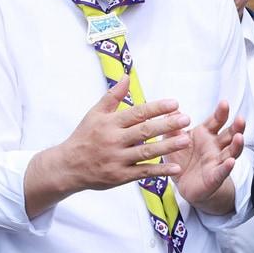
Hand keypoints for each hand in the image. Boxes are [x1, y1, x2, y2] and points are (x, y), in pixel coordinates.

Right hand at [56, 79, 194, 190]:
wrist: (67, 166)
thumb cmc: (85, 137)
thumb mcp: (95, 113)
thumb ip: (113, 96)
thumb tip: (127, 76)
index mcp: (110, 123)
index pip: (137, 113)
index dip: (156, 108)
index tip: (174, 103)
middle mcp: (114, 140)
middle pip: (144, 131)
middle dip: (166, 125)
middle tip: (186, 118)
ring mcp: (117, 159)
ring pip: (146, 152)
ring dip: (167, 146)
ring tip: (185, 139)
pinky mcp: (120, 176)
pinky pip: (142, 173)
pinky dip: (160, 171)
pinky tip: (176, 167)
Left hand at [172, 100, 245, 213]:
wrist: (183, 184)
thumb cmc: (181, 158)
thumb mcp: (172, 141)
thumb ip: (173, 127)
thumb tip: (172, 111)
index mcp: (206, 134)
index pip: (216, 121)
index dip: (221, 112)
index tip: (224, 103)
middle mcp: (215, 147)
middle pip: (229, 135)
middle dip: (236, 127)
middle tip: (240, 118)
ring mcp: (217, 162)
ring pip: (230, 152)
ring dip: (236, 145)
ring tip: (239, 137)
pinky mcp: (214, 177)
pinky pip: (222, 172)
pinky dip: (226, 167)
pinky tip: (231, 162)